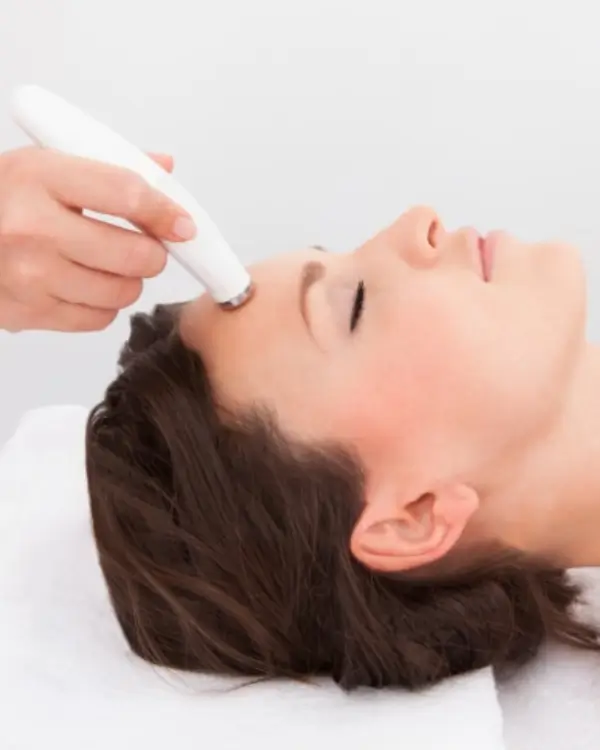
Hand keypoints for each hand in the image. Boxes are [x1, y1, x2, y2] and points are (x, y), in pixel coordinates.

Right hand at [0, 146, 195, 331]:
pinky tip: (81, 285)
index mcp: (38, 177)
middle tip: (142, 247)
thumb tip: (163, 169)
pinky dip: (101, 305)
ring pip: (122, 292)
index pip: (125, 194)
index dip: (165, 212)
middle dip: (151, 253)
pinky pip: (98, 318)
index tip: (182, 225)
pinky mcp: (27, 313)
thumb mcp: (40, 165)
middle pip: (134, 254)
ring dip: (127, 281)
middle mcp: (32, 228)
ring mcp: (29, 276)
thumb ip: (105, 166)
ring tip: (105, 265)